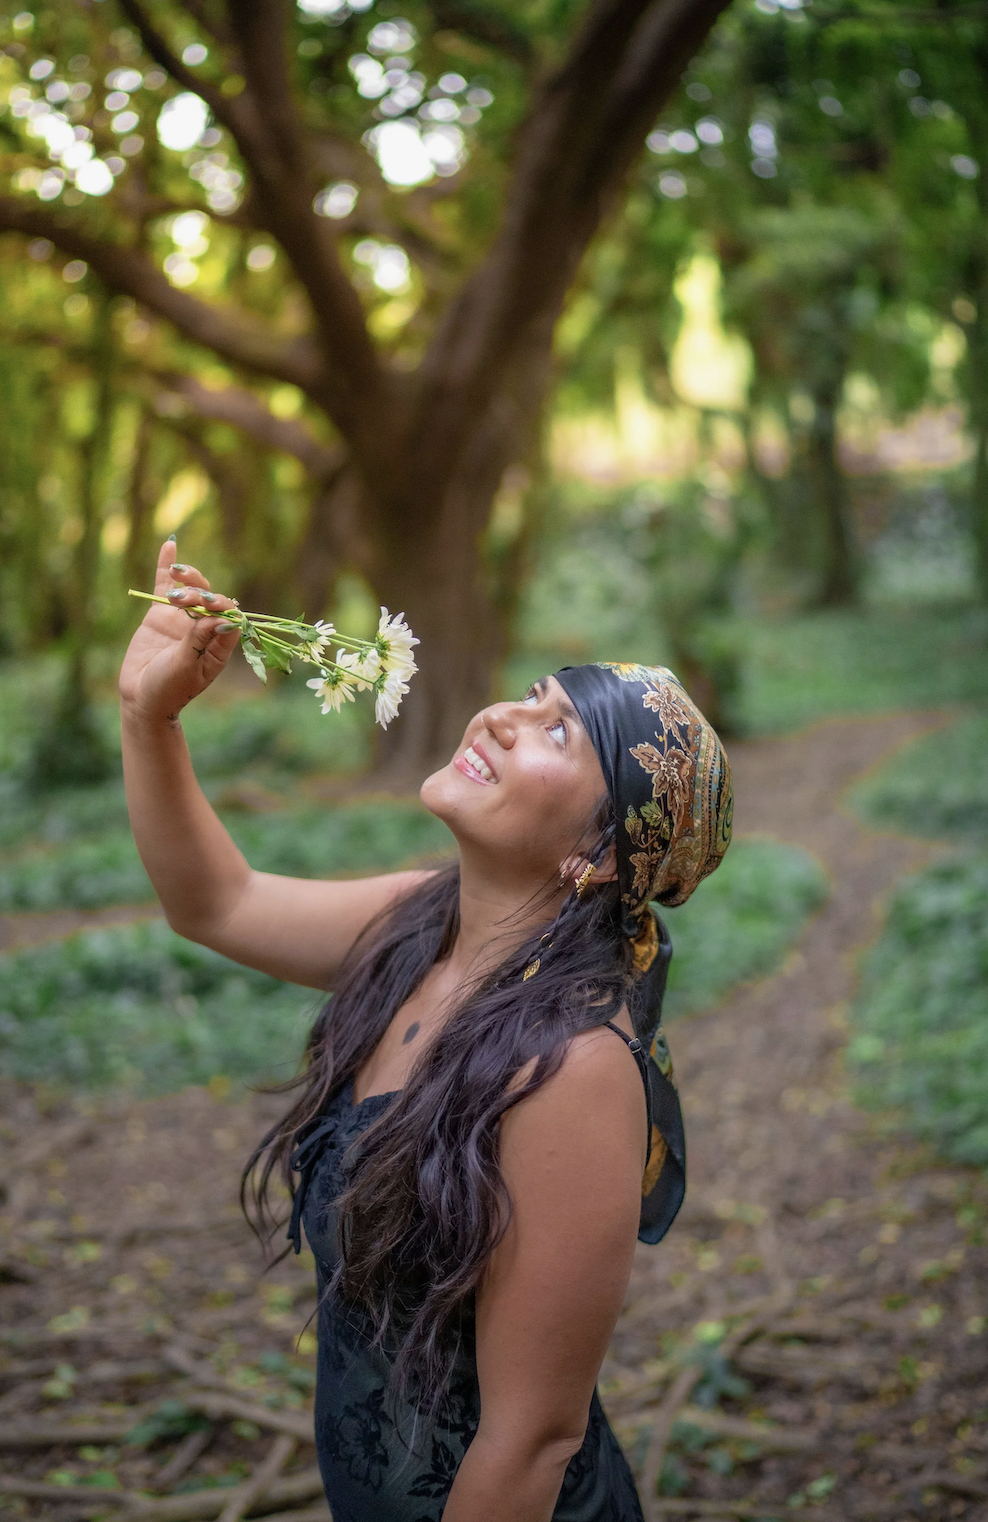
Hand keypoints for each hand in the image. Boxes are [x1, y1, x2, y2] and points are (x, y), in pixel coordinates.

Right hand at [119, 539, 241, 721]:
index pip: (230, 617)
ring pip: (193, 589)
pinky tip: (170, 545)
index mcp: (220, 646)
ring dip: (189, 578)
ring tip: (177, 574)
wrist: (141, 698)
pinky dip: (167, 566)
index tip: (207, 606)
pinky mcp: (161, 614)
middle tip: (181, 600)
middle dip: (200, 594)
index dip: (222, 607)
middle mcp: (206, 629)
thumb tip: (221, 618)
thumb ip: (200, 641)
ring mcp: (184, 620)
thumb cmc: (169, 689)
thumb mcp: (186, 667)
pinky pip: (165, 586)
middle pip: (212, 600)